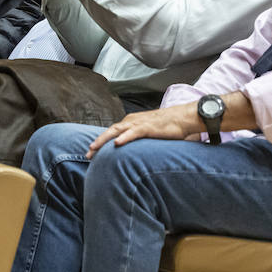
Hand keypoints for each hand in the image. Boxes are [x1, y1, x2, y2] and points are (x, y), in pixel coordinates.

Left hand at [86, 102, 204, 156]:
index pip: (112, 132)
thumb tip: (133, 152)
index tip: (92, 153)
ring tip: (94, 148)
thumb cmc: (168, 126)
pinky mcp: (149, 127)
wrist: (183, 117)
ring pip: (117, 131)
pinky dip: (124, 137)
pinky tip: (116, 144)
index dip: (101, 142)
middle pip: (110, 131)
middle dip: (97, 142)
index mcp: (132, 122)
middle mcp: (133, 120)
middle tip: (87, 154)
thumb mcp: (149, 133)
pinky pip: (134, 132)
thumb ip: (139, 139)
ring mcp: (140, 123)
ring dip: (104, 139)